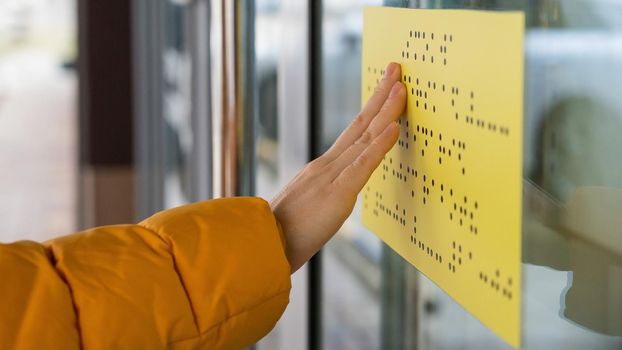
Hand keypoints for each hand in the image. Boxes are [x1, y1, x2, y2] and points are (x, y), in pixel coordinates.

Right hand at [271, 62, 405, 272]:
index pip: (353, 132)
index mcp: (322, 168)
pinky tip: (394, 128)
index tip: (385, 88)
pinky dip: (380, 145)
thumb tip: (337, 191)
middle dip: (381, 96)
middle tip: (396, 69)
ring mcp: (331, 177)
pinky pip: (362, 166)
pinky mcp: (337, 194)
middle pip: (360, 125)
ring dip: (386, 111)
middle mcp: (327, 165)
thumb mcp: (309, 207)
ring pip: (364, 138)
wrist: (263, 247)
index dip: (371, 108)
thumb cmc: (284, 233)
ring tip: (402, 88)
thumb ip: (324, 193)